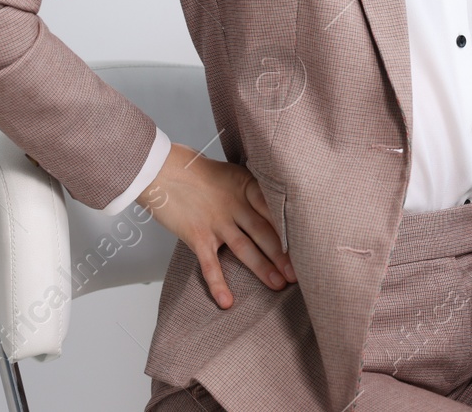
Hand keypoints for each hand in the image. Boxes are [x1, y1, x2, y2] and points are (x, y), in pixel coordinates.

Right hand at [138, 143, 295, 308]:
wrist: (162, 169)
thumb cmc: (197, 171)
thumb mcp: (232, 173)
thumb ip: (251, 190)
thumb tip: (274, 206)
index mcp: (246, 186)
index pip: (274, 209)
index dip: (291, 228)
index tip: (309, 243)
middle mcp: (235, 204)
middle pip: (265, 232)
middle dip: (283, 254)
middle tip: (300, 273)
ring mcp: (216, 221)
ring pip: (245, 248)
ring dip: (263, 268)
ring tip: (279, 285)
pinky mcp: (197, 235)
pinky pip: (210, 264)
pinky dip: (218, 284)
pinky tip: (227, 302)